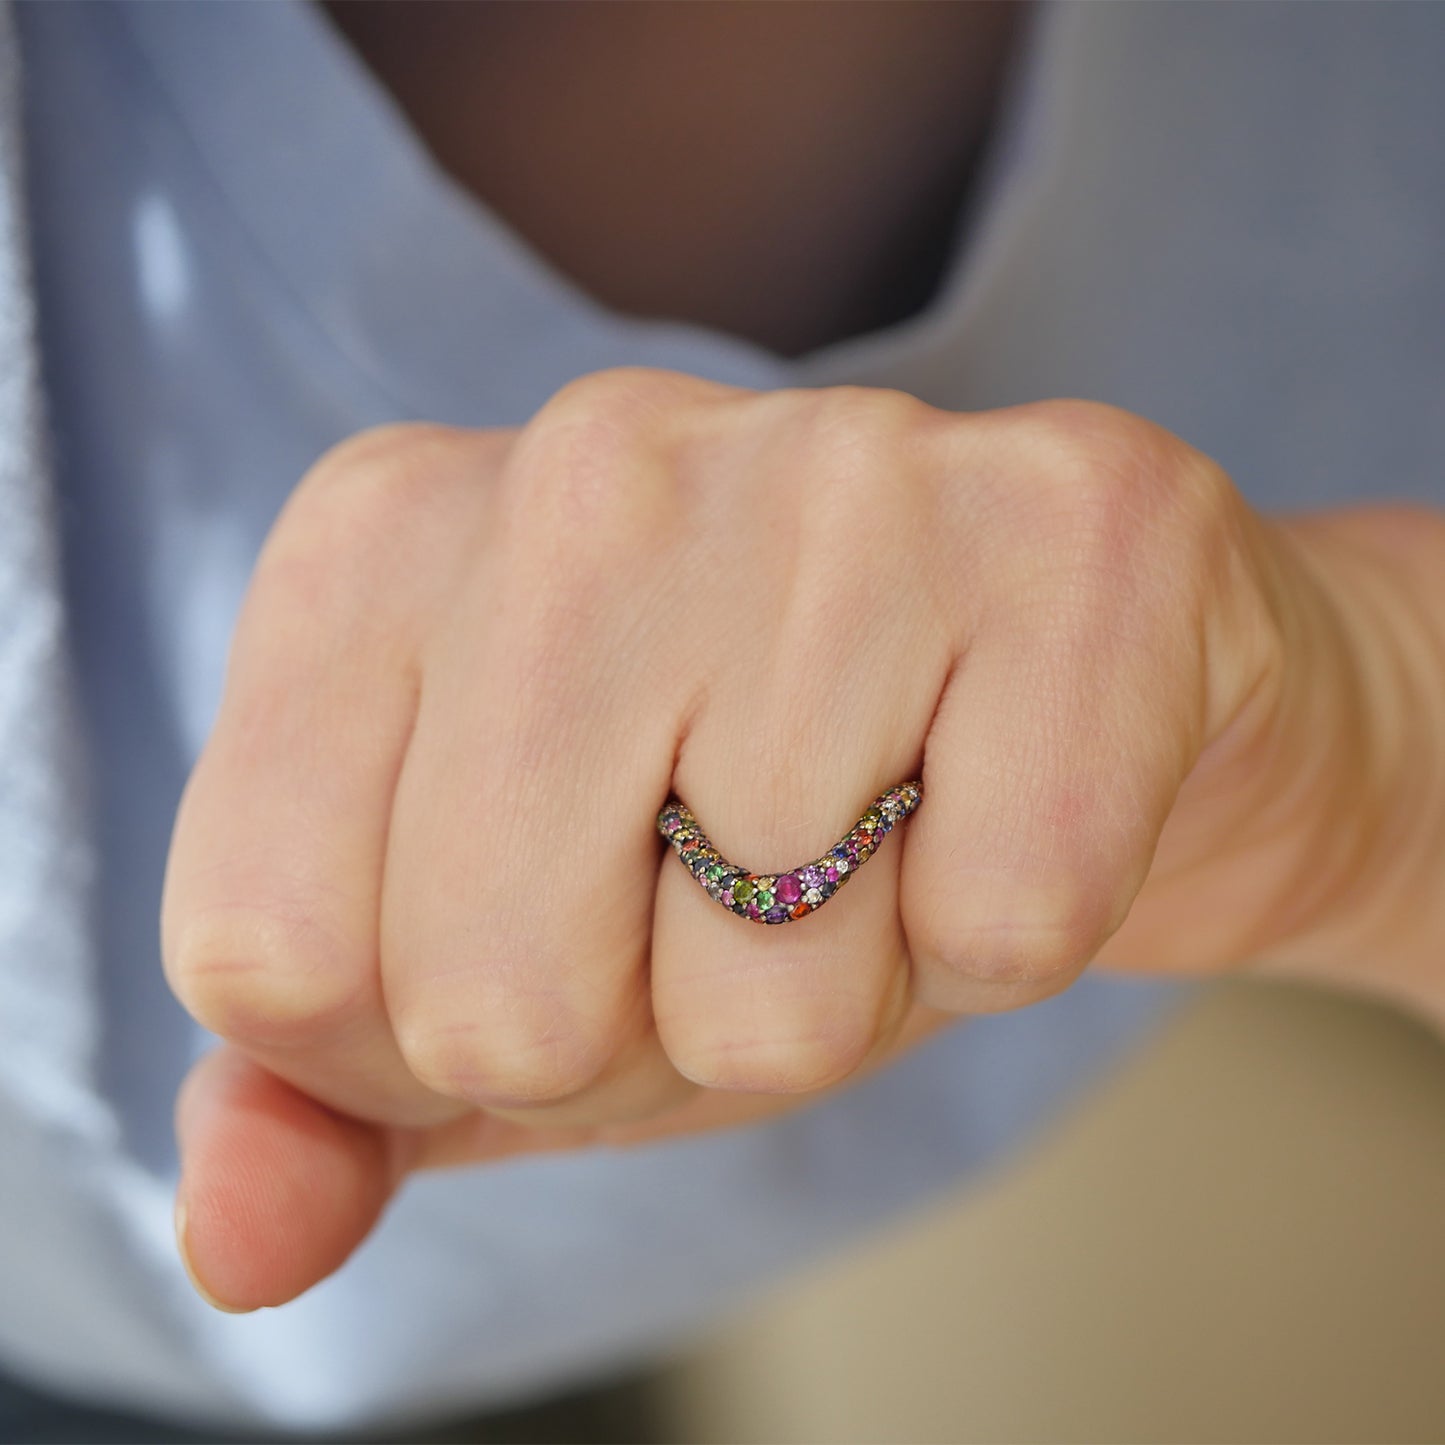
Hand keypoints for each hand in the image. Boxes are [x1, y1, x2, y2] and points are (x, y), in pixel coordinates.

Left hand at [160, 369, 1444, 1311]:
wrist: (1047, 677)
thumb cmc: (752, 813)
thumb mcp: (501, 940)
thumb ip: (325, 1088)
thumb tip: (243, 1243)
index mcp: (382, 540)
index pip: (267, 955)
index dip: (423, 1040)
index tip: (553, 932)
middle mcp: (589, 466)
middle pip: (500, 1004)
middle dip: (636, 1039)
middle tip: (731, 900)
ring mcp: (838, 473)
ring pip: (766, 1000)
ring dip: (834, 994)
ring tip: (878, 838)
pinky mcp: (1071, 533)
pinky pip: (999, 931)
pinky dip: (1002, 941)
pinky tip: (999, 796)